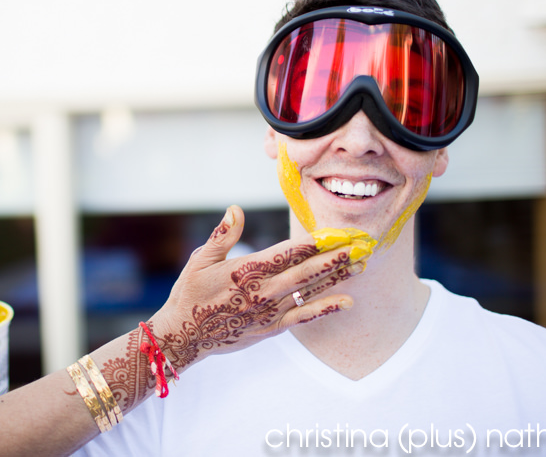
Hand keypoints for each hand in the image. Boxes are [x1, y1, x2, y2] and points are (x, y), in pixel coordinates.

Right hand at [149, 205, 368, 369]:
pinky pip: (303, 317)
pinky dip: (326, 309)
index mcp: (246, 270)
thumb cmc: (190, 293)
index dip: (314, 242)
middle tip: (360, 245)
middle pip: (306, 271)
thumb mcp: (200, 259)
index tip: (336, 231)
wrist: (184, 336)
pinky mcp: (271, 328)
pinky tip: (347, 302)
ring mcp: (269, 311)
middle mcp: (262, 290)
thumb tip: (236, 209)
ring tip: (361, 265)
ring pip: (310, 291)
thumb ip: (222, 235)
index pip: (287, 252)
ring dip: (337, 278)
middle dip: (336, 257)